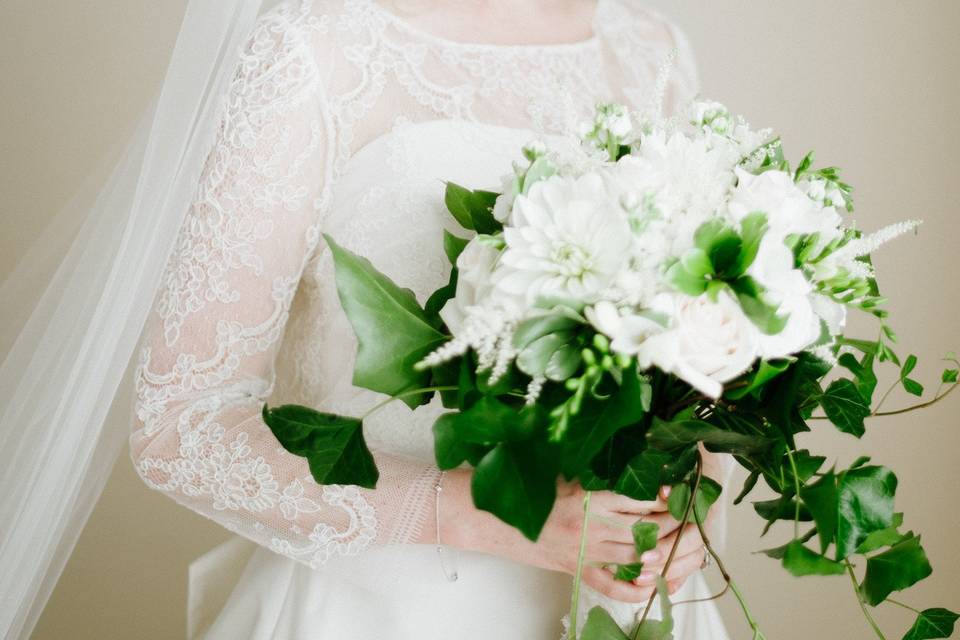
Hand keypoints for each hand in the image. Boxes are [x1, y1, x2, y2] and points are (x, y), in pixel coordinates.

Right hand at [437, 472, 690, 602]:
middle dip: (674, 524)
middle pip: (646, 531)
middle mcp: (589, 528)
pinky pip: (610, 585)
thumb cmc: (520, 483)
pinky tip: (651, 581)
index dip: (665, 496)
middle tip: (690, 515)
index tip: (677, 488)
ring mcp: (582, 552)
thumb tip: (630, 449)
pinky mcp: (573, 569)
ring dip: (664, 552)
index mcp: (586, 497)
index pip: (640, 500)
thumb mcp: (559, 466)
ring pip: (636, 558)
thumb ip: (592, 463)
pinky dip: (633, 587)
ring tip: (681, 542)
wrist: (484, 513)